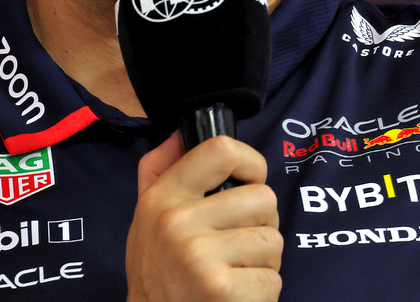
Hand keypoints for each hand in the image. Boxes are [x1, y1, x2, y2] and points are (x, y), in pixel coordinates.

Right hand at [126, 133, 282, 301]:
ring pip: (273, 240)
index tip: (251, 179)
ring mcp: (200, 256)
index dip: (251, 162)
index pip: (221, 150)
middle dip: (262, 223)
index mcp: (163, 197)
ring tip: (236, 270)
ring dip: (264, 261)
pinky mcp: (221, 289)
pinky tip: (236, 293)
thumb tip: (181, 133)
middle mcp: (178, 222)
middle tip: (240, 242)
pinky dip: (262, 291)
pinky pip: (273, 279)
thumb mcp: (145, 216)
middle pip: (263, 199)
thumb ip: (159, 170)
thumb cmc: (156, 269)